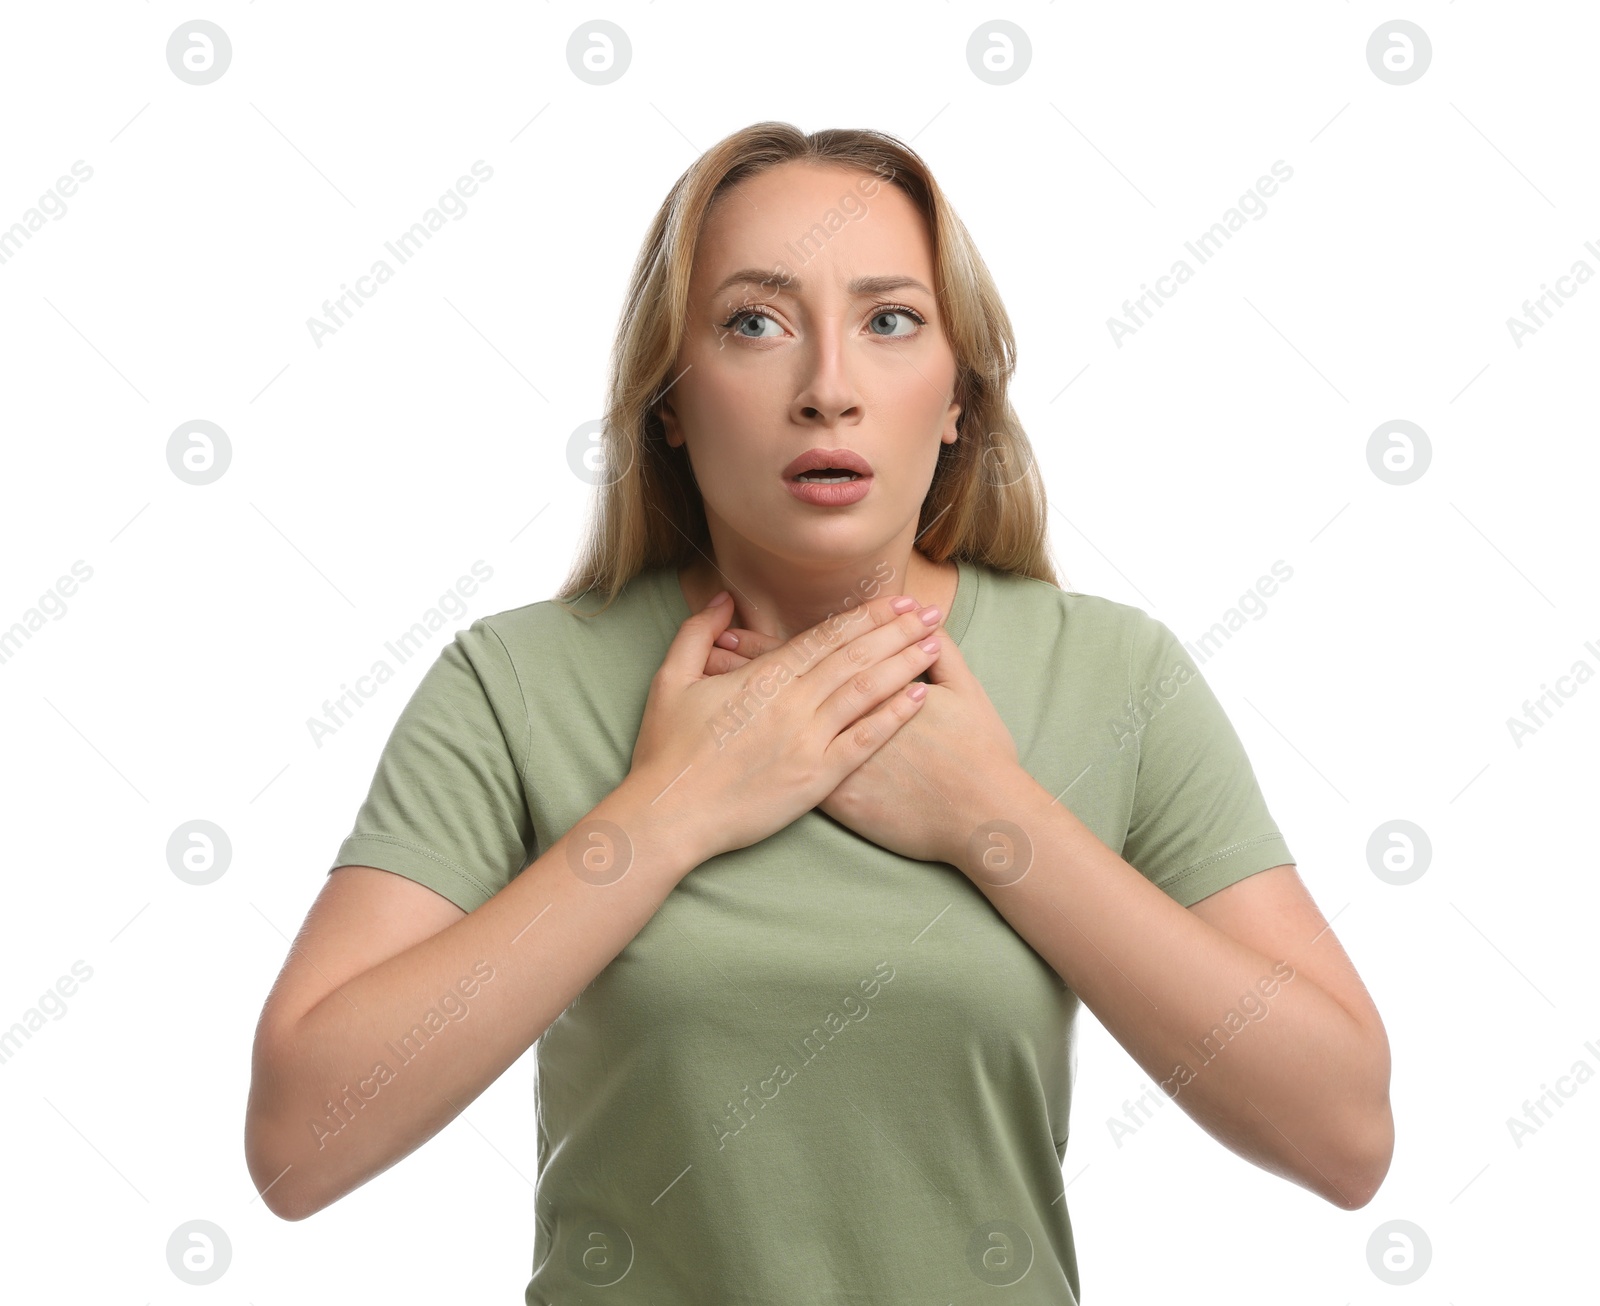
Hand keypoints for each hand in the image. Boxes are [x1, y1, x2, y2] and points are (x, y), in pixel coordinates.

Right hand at [627, 591, 941, 864]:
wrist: (668, 814)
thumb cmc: (665, 752)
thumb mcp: (670, 681)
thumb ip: (696, 634)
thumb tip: (721, 599)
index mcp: (762, 677)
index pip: (825, 636)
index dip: (865, 616)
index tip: (895, 601)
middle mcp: (792, 702)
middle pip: (856, 656)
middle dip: (897, 631)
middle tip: (930, 612)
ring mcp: (807, 740)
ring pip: (867, 691)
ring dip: (905, 663)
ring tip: (936, 644)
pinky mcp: (816, 778)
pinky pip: (865, 741)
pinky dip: (895, 716)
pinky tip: (921, 697)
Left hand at [702, 617, 1024, 867]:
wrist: (980, 816)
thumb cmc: (979, 755)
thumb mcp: (966, 692)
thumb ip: (943, 658)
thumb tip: (928, 628)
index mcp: (870, 688)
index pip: (810, 657)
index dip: (769, 645)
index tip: (732, 632)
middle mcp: (844, 721)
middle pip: (781, 688)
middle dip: (741, 669)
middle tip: (704, 652)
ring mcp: (836, 760)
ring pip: (777, 728)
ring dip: (741, 708)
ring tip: (708, 691)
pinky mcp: (837, 795)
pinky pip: (786, 771)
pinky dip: (757, 755)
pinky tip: (734, 747)